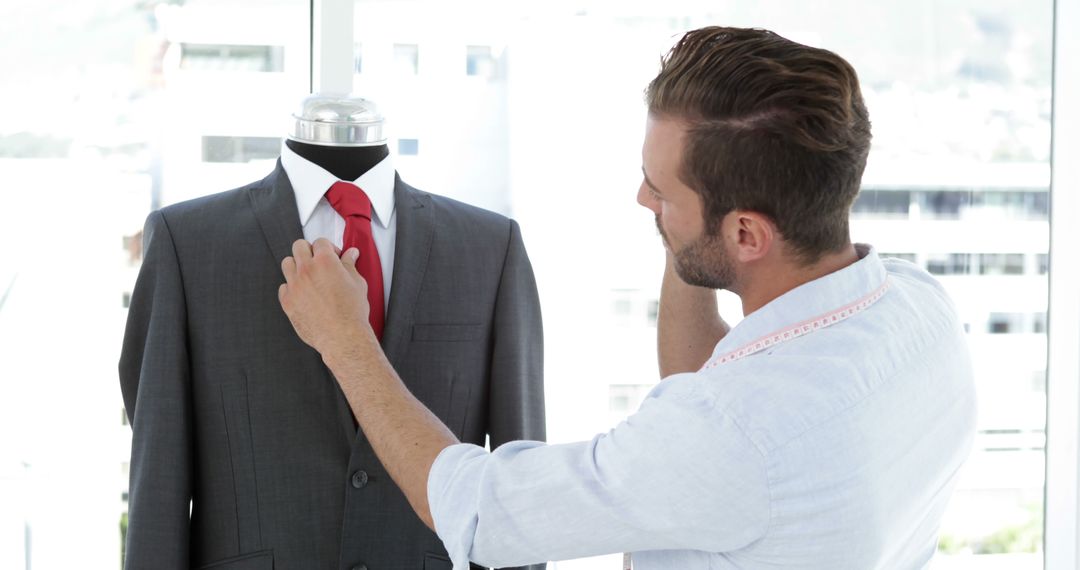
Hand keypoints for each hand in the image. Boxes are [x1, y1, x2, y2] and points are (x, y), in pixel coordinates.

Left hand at [279, 238, 374, 359]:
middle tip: (318, 261)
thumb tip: (351, 254)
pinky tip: (303, 293)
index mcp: (325, 262)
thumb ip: (350, 265)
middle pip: (299, 247)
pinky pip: (283, 286)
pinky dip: (292, 287)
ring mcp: (294, 285)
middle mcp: (306, 270)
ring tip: (308, 276)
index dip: (328, 248)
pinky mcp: (287, 301)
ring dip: (297, 265)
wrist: (342, 337)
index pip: (320, 242)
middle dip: (309, 250)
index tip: (333, 256)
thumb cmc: (352, 312)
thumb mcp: (357, 283)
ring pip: (287, 263)